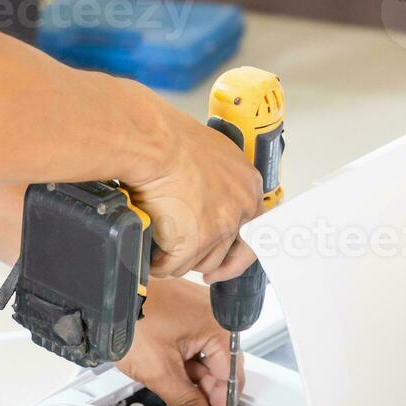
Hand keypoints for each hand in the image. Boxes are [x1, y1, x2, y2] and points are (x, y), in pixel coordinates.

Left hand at [117, 278, 237, 405]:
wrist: (104, 298)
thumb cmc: (131, 318)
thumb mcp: (159, 371)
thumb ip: (185, 404)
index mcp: (217, 327)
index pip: (231, 377)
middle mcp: (213, 317)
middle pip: (220, 368)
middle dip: (206, 397)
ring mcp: (197, 314)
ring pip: (204, 359)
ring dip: (193, 383)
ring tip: (178, 403)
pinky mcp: (183, 315)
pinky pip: (192, 346)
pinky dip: (184, 366)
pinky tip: (173, 382)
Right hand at [122, 87, 263, 278]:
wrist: (154, 143)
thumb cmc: (171, 138)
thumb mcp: (210, 153)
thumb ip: (218, 179)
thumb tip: (205, 194)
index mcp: (248, 185)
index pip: (254, 229)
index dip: (238, 249)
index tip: (227, 260)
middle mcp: (240, 208)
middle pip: (227, 251)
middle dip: (206, 258)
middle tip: (193, 264)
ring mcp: (219, 228)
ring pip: (201, 262)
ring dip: (180, 261)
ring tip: (162, 250)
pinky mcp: (194, 242)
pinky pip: (174, 266)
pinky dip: (159, 264)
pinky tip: (151, 257)